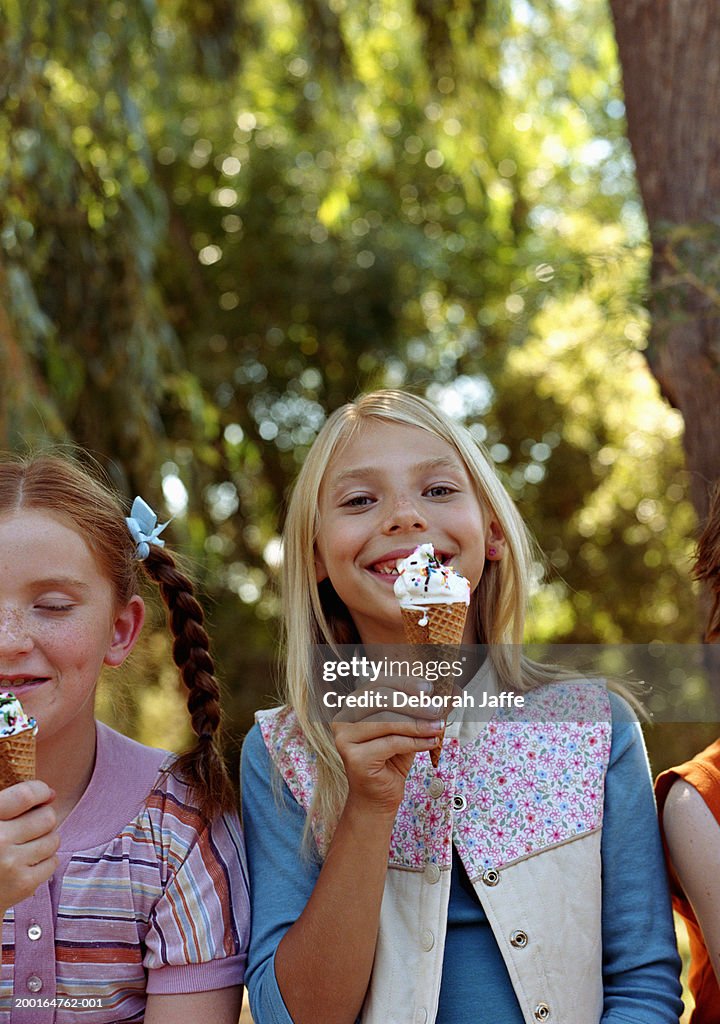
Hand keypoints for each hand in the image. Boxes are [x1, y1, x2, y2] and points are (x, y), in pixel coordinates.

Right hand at [0, 781, 59, 912]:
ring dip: (46, 841)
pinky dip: (45, 861)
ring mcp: (12, 863)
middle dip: (44, 819)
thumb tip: (51, 794)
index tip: (44, 795)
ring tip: (28, 846)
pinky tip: (28, 863)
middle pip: (47, 817)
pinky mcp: (23, 884)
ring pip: (53, 839)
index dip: (41, 792)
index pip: (26, 795)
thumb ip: (10, 803)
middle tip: (31, 828)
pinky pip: (53, 862)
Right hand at [332, 677, 443, 816]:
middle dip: (414, 703)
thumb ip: (422, 711)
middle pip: (381, 699)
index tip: (429, 687)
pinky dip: (415, 741)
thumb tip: (451, 692)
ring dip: (417, 724)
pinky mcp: (354, 757)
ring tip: (438, 727)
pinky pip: (391, 742)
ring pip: (387, 721)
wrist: (377, 797)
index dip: (404, 683)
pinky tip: (431, 742)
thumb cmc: (391, 760)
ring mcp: (345, 738)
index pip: (379, 684)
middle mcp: (344, 718)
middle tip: (437, 708)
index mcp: (354, 705)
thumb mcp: (408, 730)